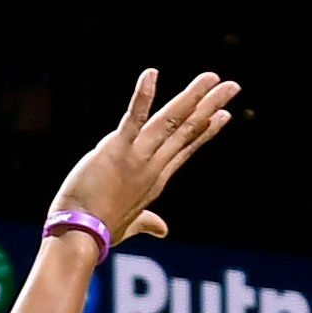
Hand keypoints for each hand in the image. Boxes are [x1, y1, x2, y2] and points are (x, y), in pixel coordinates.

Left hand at [50, 68, 240, 245]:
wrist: (80, 239)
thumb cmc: (100, 233)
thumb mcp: (129, 226)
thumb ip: (147, 222)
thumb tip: (163, 230)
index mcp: (156, 180)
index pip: (186, 149)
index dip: (206, 131)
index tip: (224, 115)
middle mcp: (153, 166)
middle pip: (187, 130)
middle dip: (210, 106)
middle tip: (232, 86)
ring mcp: (137, 157)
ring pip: (171, 121)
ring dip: (191, 97)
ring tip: (211, 77)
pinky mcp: (115, 150)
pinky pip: (132, 118)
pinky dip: (142, 96)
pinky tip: (151, 73)